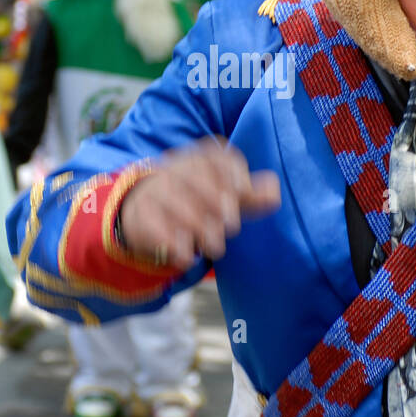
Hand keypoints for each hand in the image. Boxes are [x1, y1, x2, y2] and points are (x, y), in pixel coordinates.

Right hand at [118, 138, 280, 270]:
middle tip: (232, 227)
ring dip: (200, 229)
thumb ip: (251, 196)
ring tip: (216, 248)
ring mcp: (156, 190)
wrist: (146, 209)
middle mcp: (176, 169)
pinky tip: (187, 258)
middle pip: (198, 180)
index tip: (244, 193)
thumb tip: (274, 193)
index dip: (233, 174)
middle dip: (217, 203)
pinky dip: (174, 245)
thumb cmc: (198, 201)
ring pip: (178, 205)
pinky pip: (156, 227)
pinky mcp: (141, 215)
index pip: (218, 158)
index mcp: (201, 159)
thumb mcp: (226, 196)